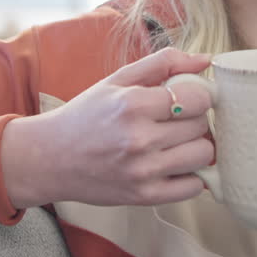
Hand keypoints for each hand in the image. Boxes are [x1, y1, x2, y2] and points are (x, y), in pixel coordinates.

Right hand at [2, 47, 214, 207]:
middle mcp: (139, 139)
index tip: (189, 97)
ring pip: (202, 155)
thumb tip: (206, 59)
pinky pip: (193, 187)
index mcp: (133, 104)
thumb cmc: (86, 115)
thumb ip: (162, 63)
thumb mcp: (117, 80)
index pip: (198, 98)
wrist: (50, 158)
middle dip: (195, 119)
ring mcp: (143, 171)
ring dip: (196, 146)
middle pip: (201, 126)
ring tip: (177, 142)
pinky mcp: (144, 197)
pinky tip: (173, 165)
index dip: (199, 95)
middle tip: (177, 119)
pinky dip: (190, 176)